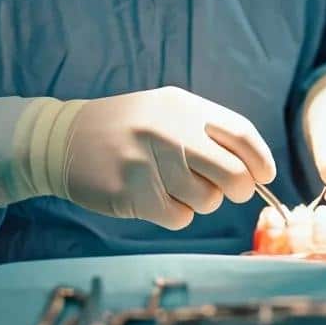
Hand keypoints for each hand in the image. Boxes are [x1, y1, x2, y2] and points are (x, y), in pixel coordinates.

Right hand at [62, 87, 275, 229]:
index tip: (264, 175)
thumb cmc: (127, 130)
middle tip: (229, 191)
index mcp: (183, 107)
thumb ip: (208, 132)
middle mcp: (168, 131)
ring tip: (176, 188)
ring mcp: (148, 162)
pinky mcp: (131, 192)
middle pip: (233, 174)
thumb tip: (255, 169)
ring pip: (206, 200)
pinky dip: (176, 214)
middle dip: (239, 190)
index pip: (241, 134)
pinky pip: (179, 217)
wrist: (61, 140)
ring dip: (201, 202)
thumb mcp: (167, 111)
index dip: (261, 160)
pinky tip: (156, 199)